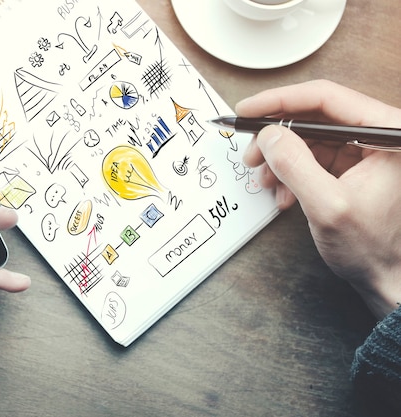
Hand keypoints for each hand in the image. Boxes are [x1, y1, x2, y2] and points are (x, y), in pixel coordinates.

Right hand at [236, 80, 400, 319]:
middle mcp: (377, 135)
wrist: (385, 277)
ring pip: (306, 138)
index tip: (248, 109)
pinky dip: (289, 173)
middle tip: (250, 154)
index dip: (280, 101)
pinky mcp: (350, 167)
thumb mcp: (328, 206)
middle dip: (275, 136)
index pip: (326, 98)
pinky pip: (309, 158)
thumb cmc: (372, 248)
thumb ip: (296, 166)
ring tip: (265, 180)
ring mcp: (362, 151)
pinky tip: (283, 194)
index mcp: (387, 132)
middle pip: (313, 116)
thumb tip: (269, 134)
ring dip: (279, 159)